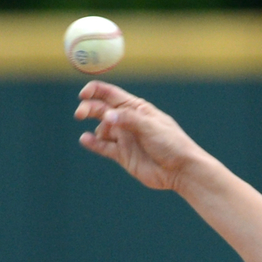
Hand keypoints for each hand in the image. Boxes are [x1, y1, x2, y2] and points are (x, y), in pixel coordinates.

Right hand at [75, 82, 205, 191]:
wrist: (181, 170)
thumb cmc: (171, 143)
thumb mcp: (150, 127)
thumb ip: (128, 119)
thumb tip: (107, 115)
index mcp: (136, 108)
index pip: (111, 94)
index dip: (95, 90)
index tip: (83, 94)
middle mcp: (128, 121)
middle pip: (101, 109)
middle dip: (88, 108)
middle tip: (80, 113)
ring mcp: (124, 138)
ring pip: (101, 128)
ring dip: (95, 128)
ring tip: (101, 135)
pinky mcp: (122, 155)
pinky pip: (103, 146)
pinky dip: (93, 142)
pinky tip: (85, 139)